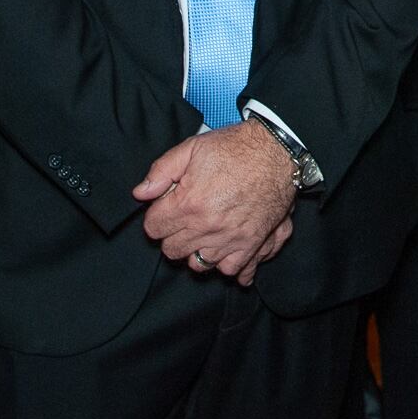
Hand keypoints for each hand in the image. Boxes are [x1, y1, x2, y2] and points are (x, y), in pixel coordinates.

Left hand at [133, 119, 295, 278]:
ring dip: (196, 251)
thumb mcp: (192, 148)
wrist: (276, 151)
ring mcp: (230, 239)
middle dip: (172, 236)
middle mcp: (207, 227)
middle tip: (183, 220)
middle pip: (172, 250)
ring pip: (199, 265)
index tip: (165, 209)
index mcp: (188, 204)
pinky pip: (232, 270)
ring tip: (202, 234)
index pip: (154, 229)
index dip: (156, 217)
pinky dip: (227, 264)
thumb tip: (141, 193)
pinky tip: (225, 251)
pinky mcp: (252, 244)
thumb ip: (161, 171)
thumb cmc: (235, 147)